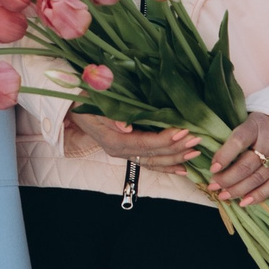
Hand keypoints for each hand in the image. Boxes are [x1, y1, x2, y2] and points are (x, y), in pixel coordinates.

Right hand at [66, 108, 198, 173]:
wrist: (72, 106)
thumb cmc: (84, 99)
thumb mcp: (94, 102)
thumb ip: (110, 116)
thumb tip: (126, 127)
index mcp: (113, 140)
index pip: (144, 143)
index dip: (164, 140)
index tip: (183, 132)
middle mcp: (119, 150)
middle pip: (152, 154)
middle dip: (176, 148)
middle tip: (196, 140)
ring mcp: (124, 153)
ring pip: (153, 161)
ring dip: (175, 158)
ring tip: (195, 153)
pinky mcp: (127, 151)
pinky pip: (149, 162)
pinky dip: (166, 166)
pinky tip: (182, 169)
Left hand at [208, 114, 268, 206]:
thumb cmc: (262, 126)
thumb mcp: (248, 123)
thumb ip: (234, 140)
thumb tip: (216, 164)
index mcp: (256, 126)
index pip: (239, 141)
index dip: (224, 155)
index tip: (213, 168)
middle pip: (247, 165)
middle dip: (227, 179)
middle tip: (214, 185)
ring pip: (257, 178)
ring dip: (238, 190)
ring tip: (223, 195)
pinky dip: (257, 196)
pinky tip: (244, 202)